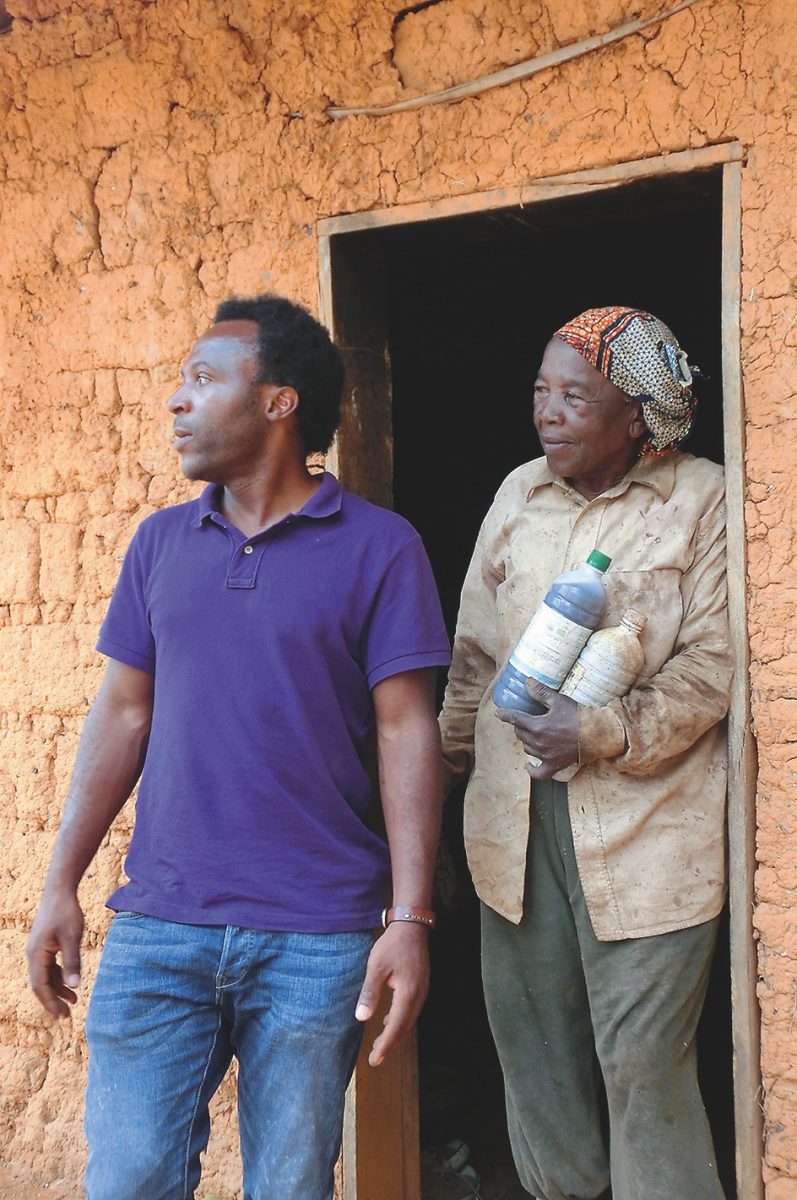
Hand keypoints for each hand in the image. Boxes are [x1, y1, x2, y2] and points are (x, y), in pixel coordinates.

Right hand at [26, 889, 84, 1017]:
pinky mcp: (44, 945)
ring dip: (58, 989)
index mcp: (36, 954)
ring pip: (45, 976)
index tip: (62, 1016)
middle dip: (53, 1001)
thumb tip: (75, 986)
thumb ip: (72, 961)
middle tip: (67, 1017)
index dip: (50, 1002)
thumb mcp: (72, 937)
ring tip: (74, 1001)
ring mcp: (37, 950)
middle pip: (41, 984)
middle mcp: (33, 954)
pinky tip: (70, 983)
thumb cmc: (66, 912)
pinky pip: (49, 967)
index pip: (41, 986)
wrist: (59, 890)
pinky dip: (59, 976)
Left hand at [354, 922, 429, 1066]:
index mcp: (407, 993)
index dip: (385, 1045)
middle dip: (390, 1043)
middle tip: (375, 1057)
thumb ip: (370, 993)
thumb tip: (361, 1018)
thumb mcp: (376, 967)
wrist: (412, 926)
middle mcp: (419, 995)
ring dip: (396, 1032)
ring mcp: (423, 991)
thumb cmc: (393, 945)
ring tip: (380, 1043)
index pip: (396, 1026)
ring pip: (409, 1020)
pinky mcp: (421, 986)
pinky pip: (412, 1010)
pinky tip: (389, 1020)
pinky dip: (401, 1020)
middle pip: (405, 1027)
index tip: (374, 1060)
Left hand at [497, 679, 579, 778]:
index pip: (515, 719)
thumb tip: (528, 682)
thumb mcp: (559, 701)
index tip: (499, 713)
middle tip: (526, 720)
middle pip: (520, 734)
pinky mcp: (554, 765)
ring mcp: (545, 755)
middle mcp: (538, 743)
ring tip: (532, 734)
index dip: (506, 715)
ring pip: (527, 748)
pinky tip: (528, 765)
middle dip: (520, 726)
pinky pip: (538, 772)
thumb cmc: (578, 717)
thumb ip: (541, 692)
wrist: (596, 735)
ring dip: (527, 741)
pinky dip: (532, 770)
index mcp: (537, 726)